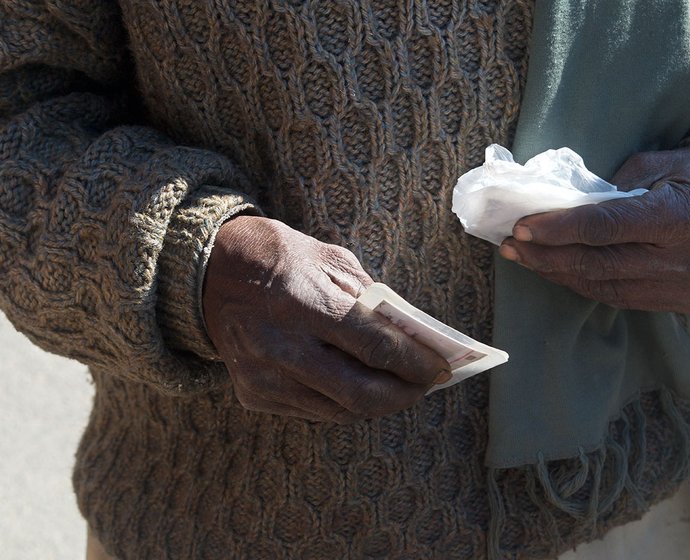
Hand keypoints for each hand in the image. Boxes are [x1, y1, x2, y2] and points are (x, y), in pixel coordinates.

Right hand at [202, 216, 450, 422]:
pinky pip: (315, 411)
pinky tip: (357, 383)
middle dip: (404, 395)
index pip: (375, 347)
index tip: (442, 368)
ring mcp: (264, 377)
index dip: (416, 363)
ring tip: (398, 385)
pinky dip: (344, 402)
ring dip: (378, 402)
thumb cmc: (282, 258)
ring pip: (340, 411)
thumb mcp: (332, 262)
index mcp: (303, 303)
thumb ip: (373, 302)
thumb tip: (414, 340)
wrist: (208, 272)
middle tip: (425, 385)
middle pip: (360, 394)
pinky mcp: (254, 395)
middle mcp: (280, 346)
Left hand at [499, 146, 689, 312]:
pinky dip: (583, 283)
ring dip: (558, 273)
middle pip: (599, 265)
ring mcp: (682, 289)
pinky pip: (617, 297)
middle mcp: (683, 261)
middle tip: (510, 245)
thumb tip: (565, 207)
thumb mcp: (662, 160)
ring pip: (603, 288)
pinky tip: (557, 268)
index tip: (522, 227)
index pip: (607, 228)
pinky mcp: (678, 303)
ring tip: (523, 257)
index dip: (560, 230)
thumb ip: (615, 186)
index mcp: (681, 217)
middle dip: (547, 256)